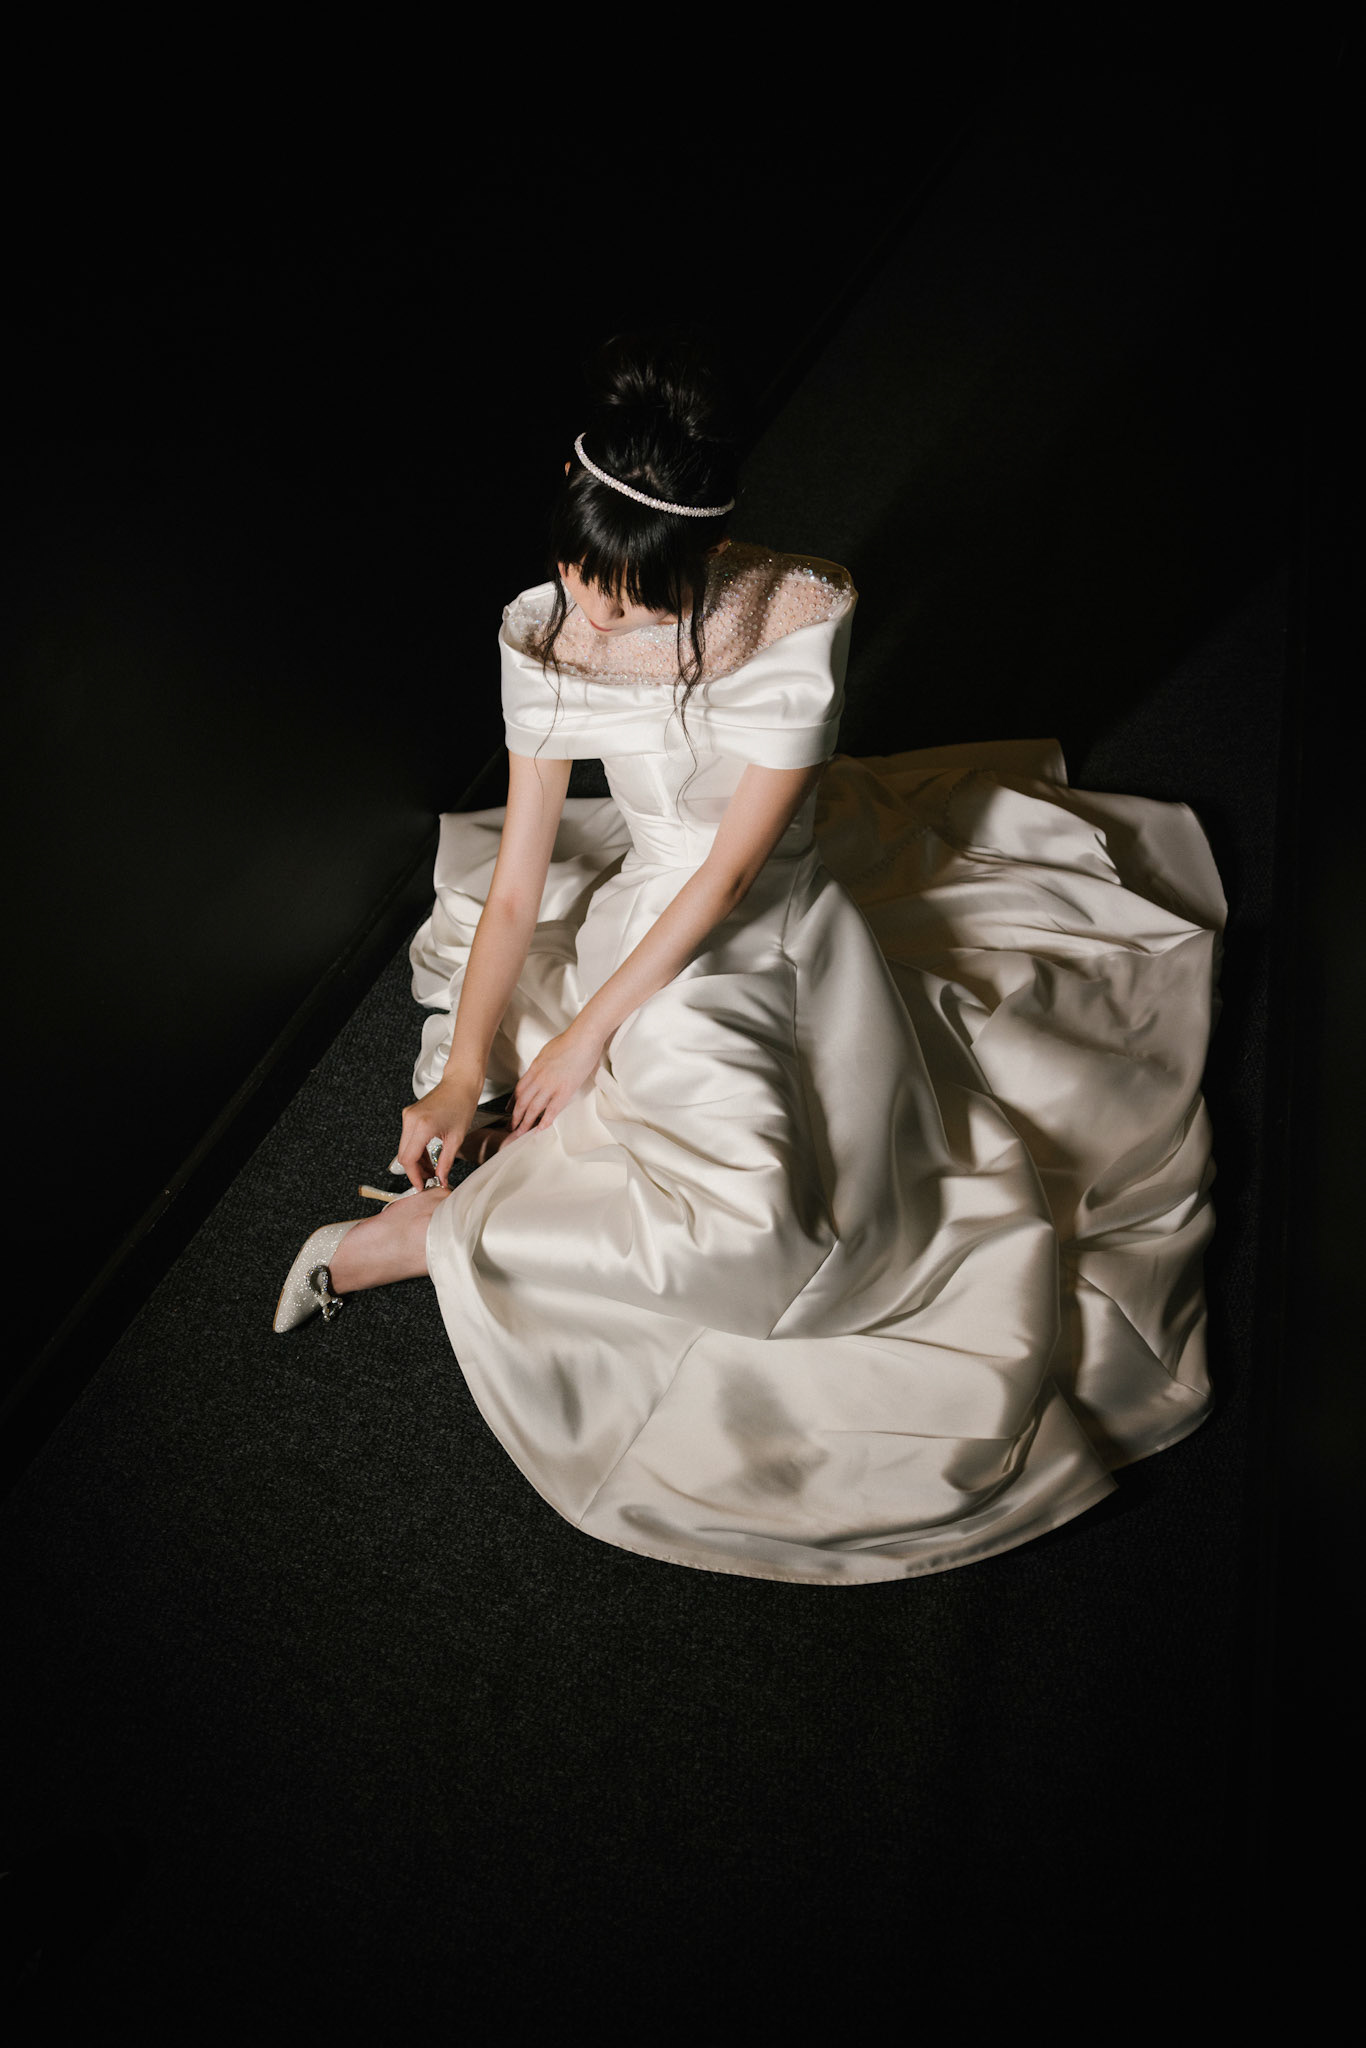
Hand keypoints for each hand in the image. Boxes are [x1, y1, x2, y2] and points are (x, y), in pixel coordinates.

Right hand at [396, 1069, 481, 1190]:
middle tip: (430, 1181)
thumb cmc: (462, 1105)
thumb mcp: (456, 1138)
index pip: (408, 1159)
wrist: (460, 1083)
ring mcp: (408, 1116)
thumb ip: (446, 1162)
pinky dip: (417, 1151)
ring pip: (405, 1148)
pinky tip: (429, 1158)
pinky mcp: (409, 1115)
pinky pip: (408, 1139)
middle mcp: (410, 1120)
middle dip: (415, 1171)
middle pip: (404, 1155)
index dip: (414, 1176)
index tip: (422, 1187)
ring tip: (432, 1171)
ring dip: (416, 1162)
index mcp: (422, 1126)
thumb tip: (441, 1180)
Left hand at [509, 1024, 602, 1137]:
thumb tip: (539, 1071)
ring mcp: (551, 1085)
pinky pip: (552, 1109)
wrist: (582, 1038)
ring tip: (520, 1133)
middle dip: (515, 1117)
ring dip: (525, 1122)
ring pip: (533, 1108)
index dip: (512, 1102)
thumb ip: (541, 1064)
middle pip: (522, 1101)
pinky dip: (545, 1120)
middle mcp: (539, 1078)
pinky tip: (540, 1129)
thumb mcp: (547, 1052)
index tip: (509, 1111)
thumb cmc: (569, 1042)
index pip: (519, 1089)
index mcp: (535, 1068)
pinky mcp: (565, 1090)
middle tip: (510, 1127)